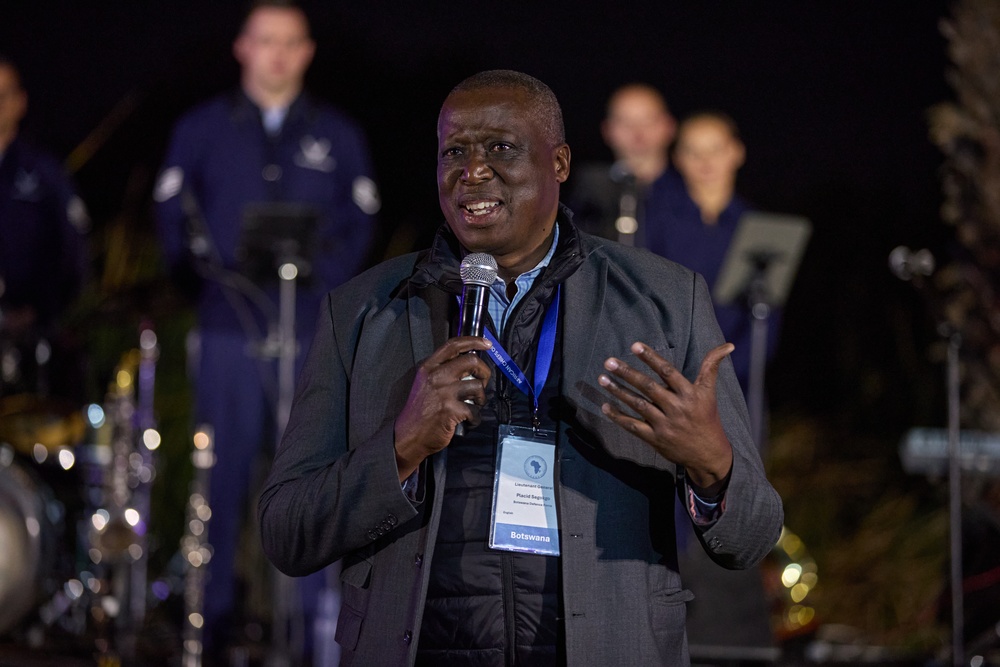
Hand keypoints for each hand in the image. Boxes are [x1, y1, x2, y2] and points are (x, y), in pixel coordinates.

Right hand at [394, 336, 492, 480]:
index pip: (453, 345)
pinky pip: (475, 410)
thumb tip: (469, 364)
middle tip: (482, 383)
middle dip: (484, 372)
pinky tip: (468, 422)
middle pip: (472, 361)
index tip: (487, 344)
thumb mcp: (423, 384)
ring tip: (472, 406)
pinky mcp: (451, 410)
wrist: (407, 436)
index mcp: (428, 367)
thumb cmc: (418, 411)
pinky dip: (475, 419)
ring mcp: (444, 392)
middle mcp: (436, 376)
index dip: (473, 341)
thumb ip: (441, 371)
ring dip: (480, 399)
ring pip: (478, 387)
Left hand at [598, 341, 733, 494]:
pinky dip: (618, 417)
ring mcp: (664, 424)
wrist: (709, 454)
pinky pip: (633, 426)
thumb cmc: (707, 418)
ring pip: (637, 404)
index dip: (651, 358)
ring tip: (602, 378)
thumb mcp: (709, 392)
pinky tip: (605, 406)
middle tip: (609, 361)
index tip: (634, 345)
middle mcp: (676, 408)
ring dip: (618, 391)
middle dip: (627, 373)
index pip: (667, 372)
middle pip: (648, 387)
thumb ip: (711, 366)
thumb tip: (727, 345)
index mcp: (690, 394)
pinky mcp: (655, 439)